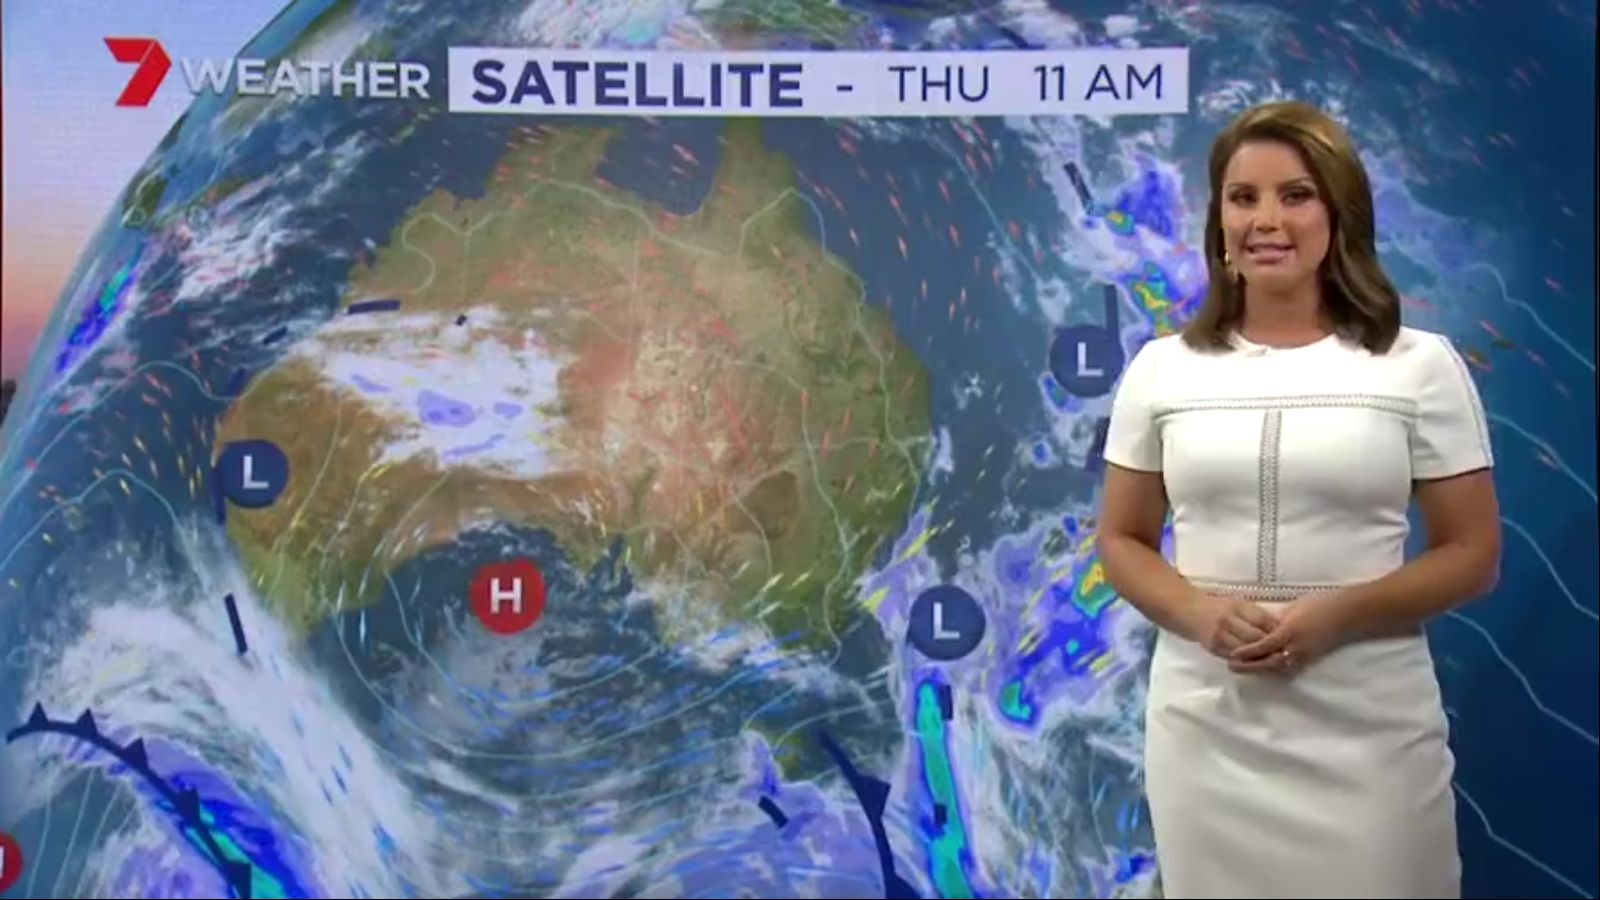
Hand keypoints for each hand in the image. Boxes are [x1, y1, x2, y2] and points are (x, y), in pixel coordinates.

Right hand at [1182, 593, 1279, 660]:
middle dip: (1271, 646)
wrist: (1187, 610)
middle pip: (1255, 637)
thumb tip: (1278, 626)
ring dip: (1260, 657)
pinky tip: (1256, 663)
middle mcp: (1228, 620)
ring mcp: (1219, 635)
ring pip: (1246, 650)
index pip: (1262, 620)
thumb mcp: (1236, 603)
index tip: (1288, 636)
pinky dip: (1246, 661)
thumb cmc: (1215, 605)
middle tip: (1285, 652)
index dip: (1276, 630)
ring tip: (1273, 660)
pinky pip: (1234, 658)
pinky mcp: (1213, 648)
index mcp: (1236, 606)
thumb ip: (1254, 614)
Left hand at [1229, 593, 1354, 673]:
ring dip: (1260, 669)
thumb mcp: (1295, 607)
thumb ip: (1279, 619)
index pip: (1263, 645)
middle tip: (1232, 667)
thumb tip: (1266, 626)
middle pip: (1268, 661)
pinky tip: (1266, 669)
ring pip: (1277, 667)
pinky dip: (1274, 669)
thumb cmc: (1321, 604)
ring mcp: (1304, 654)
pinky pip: (1289, 667)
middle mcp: (1296, 647)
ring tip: (1244, 669)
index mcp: (1290, 631)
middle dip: (1249, 666)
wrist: (1349, 614)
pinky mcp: (1311, 658)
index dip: (1247, 652)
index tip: (1232, 655)